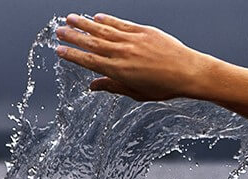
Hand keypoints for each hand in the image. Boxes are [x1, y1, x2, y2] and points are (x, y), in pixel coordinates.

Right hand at [54, 13, 217, 100]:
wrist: (189, 72)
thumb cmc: (165, 86)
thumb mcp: (137, 92)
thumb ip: (113, 87)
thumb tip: (92, 86)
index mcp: (119, 71)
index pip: (89, 61)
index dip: (72, 55)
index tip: (59, 50)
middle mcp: (123, 53)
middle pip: (91, 43)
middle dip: (73, 36)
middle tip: (58, 30)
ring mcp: (133, 40)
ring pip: (103, 30)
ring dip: (85, 24)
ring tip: (70, 18)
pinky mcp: (144, 31)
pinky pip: (121, 24)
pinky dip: (108, 20)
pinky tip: (97, 17)